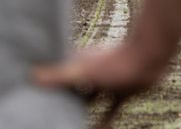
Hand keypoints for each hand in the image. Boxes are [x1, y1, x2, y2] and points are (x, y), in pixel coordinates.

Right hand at [33, 43, 168, 127]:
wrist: (150, 58)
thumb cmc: (117, 62)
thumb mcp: (84, 72)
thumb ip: (58, 76)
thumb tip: (30, 75)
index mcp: (78, 63)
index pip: (56, 74)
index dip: (45, 83)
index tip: (31, 94)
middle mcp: (90, 72)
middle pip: (72, 89)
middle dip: (62, 101)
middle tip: (48, 115)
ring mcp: (106, 82)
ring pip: (89, 101)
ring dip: (81, 112)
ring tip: (68, 124)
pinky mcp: (121, 93)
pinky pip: (110, 111)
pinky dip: (104, 122)